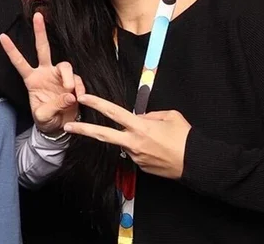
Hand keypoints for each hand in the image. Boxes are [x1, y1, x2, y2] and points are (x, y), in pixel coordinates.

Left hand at [0, 12, 82, 135]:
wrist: (59, 128)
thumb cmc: (46, 120)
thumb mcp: (43, 116)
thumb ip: (53, 107)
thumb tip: (69, 96)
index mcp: (31, 80)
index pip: (19, 63)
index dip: (11, 50)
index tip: (1, 36)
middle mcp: (45, 73)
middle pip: (42, 49)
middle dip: (40, 32)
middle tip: (38, 16)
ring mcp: (59, 77)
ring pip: (65, 65)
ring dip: (68, 76)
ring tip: (70, 90)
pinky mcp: (73, 83)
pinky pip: (77, 81)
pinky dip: (80, 89)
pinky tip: (79, 98)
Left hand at [64, 94, 191, 179]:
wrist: (197, 163)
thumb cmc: (186, 138)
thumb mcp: (171, 116)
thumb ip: (152, 114)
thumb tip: (141, 117)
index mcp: (140, 127)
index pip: (113, 112)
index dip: (97, 103)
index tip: (83, 97)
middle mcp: (134, 143)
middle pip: (103, 135)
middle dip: (83, 130)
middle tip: (66, 126)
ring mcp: (136, 157)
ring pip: (125, 143)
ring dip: (132, 138)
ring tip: (157, 139)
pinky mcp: (141, 167)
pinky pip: (137, 152)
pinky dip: (143, 147)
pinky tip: (158, 148)